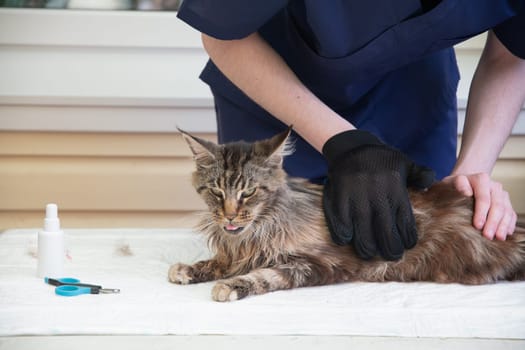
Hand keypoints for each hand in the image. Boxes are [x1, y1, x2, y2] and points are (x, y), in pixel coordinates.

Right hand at [322, 130, 434, 259]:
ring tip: (370, 254)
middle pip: (386, 236)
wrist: (351, 146)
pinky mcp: (340, 200)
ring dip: (367, 250)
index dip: (407, 241)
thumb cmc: (381, 158)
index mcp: (396, 192)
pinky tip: (348, 240)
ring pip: (364, 236)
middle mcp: (378, 199)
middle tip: (390, 256)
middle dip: (390, 251)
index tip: (405, 246)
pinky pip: (342, 227)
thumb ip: (421, 174)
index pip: (405, 226)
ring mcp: (357, 201)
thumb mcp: (405, 162)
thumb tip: (431, 185)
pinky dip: (344, 238)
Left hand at [442, 173, 515, 239]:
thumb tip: (467, 193)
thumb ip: (458, 184)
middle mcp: (494, 186)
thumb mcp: (450, 182)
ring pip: (506, 211)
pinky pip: (511, 214)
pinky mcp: (506, 202)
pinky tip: (505, 234)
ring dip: (503, 225)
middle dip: (493, 222)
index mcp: (481, 179)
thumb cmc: (454, 185)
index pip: (483, 198)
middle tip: (487, 236)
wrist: (464, 182)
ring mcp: (502, 194)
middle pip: (497, 206)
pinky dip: (509, 224)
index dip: (481, 213)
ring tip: (498, 238)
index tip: (477, 226)